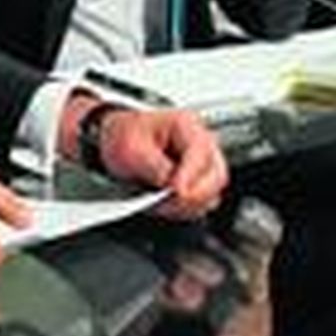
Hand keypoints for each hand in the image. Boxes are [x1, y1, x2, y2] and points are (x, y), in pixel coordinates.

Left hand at [99, 108, 227, 219]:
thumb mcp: (131, 148)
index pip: (200, 155)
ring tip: (159, 202)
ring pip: (212, 194)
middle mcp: (203, 144)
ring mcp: (204, 165)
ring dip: (187, 205)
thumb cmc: (127, 135)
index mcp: (187, 126)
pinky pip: (202, 204)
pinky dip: (184, 209)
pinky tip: (164, 204)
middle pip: (216, 178)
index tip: (175, 192)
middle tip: (164, 202)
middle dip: (191, 196)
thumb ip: (156, 168)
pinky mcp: (199, 184)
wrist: (119, 139)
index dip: (189, 177)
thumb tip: (174, 189)